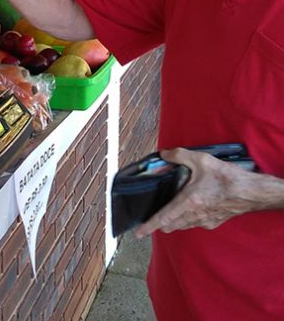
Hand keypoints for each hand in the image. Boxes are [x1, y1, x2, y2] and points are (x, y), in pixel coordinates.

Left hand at [134, 147, 256, 237]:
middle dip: (159, 223)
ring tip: (168, 211)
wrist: (251, 192)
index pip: (163, 218)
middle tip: (152, 217)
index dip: (149, 226)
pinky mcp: (214, 222)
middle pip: (170, 225)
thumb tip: (163, 154)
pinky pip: (195, 224)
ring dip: (173, 221)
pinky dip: (187, 219)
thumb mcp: (200, 160)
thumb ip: (178, 155)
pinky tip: (189, 209)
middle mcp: (195, 215)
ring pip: (182, 226)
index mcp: (188, 202)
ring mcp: (205, 221)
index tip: (138, 233)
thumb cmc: (226, 177)